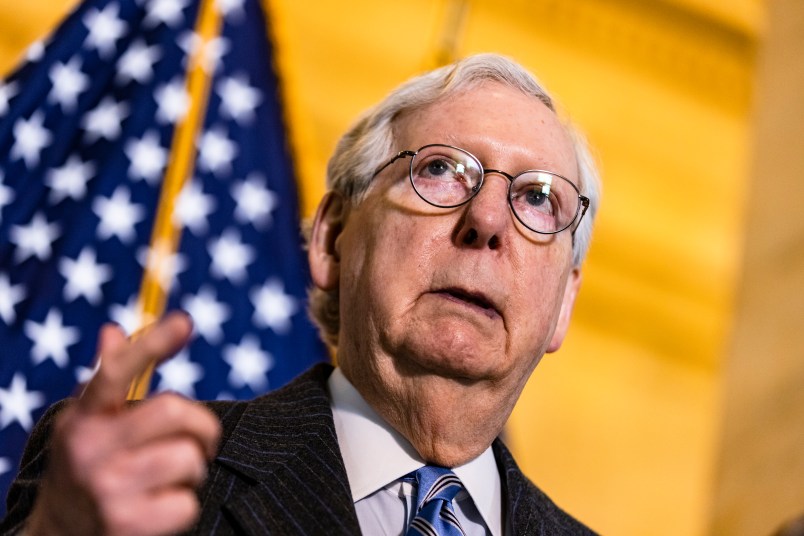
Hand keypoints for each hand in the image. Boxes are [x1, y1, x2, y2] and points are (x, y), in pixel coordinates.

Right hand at [26, 312, 221, 535]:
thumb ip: (107, 382)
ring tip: (168, 480)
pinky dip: (183, 506)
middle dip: (201, 425)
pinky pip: (188, 502)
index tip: (184, 321)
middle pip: (173, 410)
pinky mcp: (126, 524)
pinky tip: (159, 509)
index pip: (116, 372)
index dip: (151, 344)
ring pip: (189, 458)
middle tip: (199, 439)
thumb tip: (113, 331)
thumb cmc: (88, 469)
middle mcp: (89, 451)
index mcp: (82, 419)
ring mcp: (106, 488)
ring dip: (193, 469)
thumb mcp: (89, 426)